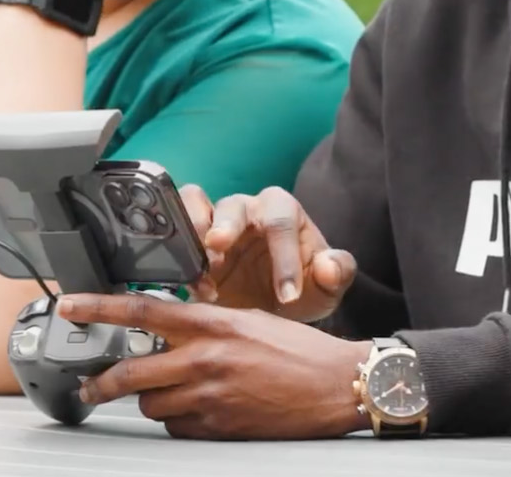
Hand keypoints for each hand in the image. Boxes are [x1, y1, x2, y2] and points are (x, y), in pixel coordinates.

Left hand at [59, 293, 370, 439]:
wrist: (335, 385)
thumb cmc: (298, 350)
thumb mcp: (246, 320)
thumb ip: (203, 325)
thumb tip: (167, 331)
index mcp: (210, 322)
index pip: (140, 310)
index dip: (98, 308)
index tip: (71, 305)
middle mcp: (203, 358)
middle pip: (130, 372)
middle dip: (102, 382)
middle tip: (89, 385)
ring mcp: (208, 396)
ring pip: (150, 404)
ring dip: (151, 401)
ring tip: (172, 394)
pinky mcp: (217, 426)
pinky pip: (177, 427)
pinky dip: (179, 421)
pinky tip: (199, 411)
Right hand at [180, 184, 355, 322]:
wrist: (275, 307)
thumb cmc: (304, 288)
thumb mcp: (328, 287)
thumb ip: (337, 272)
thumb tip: (327, 265)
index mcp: (282, 210)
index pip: (282, 223)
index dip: (284, 258)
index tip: (288, 296)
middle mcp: (246, 209)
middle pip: (232, 205)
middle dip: (225, 226)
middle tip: (218, 250)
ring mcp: (214, 222)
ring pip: (193, 203)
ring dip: (192, 233)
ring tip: (199, 270)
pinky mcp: (191, 243)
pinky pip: (174, 232)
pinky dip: (177, 254)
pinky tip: (193, 289)